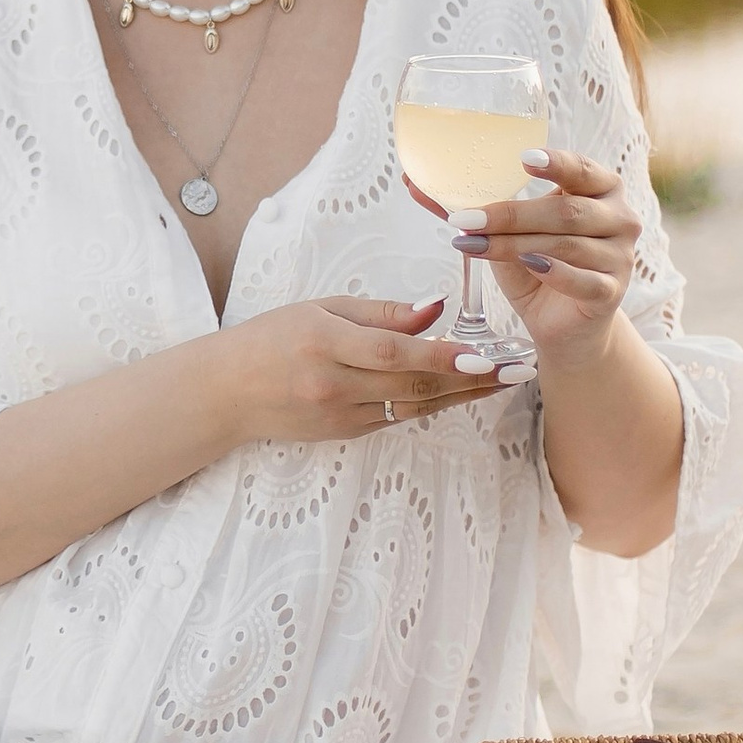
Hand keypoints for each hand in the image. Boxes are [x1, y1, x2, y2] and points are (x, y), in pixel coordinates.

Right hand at [227, 293, 526, 444]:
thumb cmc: (272, 339)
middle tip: (516, 367)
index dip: (441, 355)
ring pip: (414, 406)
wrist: (226, 392)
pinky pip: (398, 417)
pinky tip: (464, 389)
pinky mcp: (346, 433)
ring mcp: (341, 414)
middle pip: (413, 384)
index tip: (484, 353)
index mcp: (323, 341)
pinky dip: (433, 402)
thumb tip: (434, 310)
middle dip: (471, 377)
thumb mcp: (320, 308)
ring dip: (464, 394)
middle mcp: (333, 383)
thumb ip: (379, 312)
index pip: (392, 351)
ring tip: (504, 380)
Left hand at [442, 147, 640, 356]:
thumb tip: (413, 180)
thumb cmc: (536, 266)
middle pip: (565, 210)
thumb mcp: (506, 232)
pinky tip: (529, 265)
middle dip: (510, 214)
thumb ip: (472, 207)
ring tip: (472, 244)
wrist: (565, 326)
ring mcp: (619, 256)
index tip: (522, 159)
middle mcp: (618, 218)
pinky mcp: (612, 293)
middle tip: (464, 218)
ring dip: (515, 244)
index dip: (556, 163)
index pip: (582, 168)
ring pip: (565, 244)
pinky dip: (554, 272)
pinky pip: (584, 280)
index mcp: (600, 189)